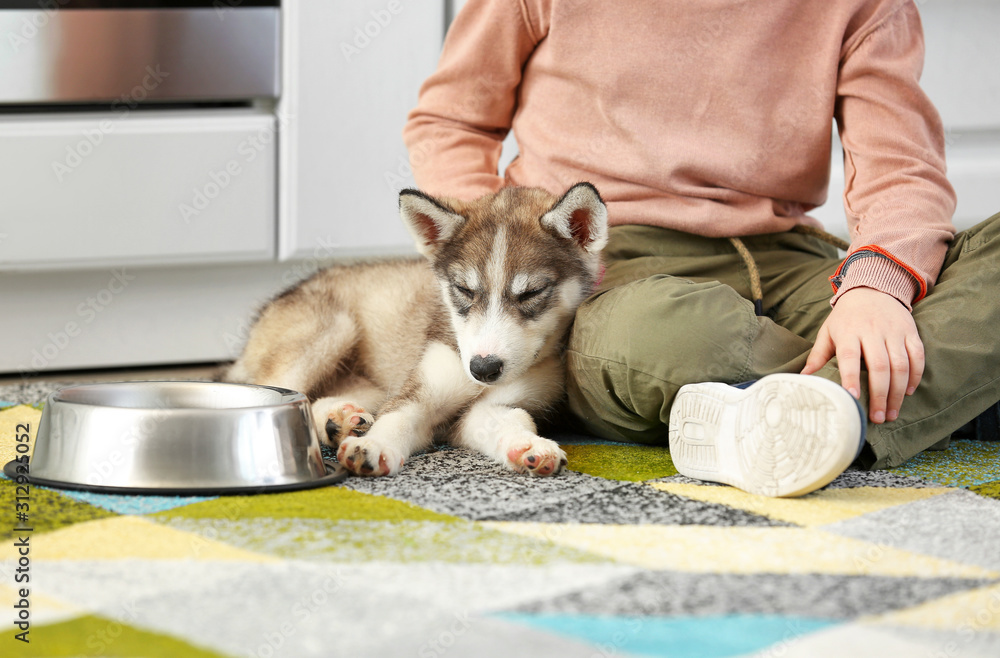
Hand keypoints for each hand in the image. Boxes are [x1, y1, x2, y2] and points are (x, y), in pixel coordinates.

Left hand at [801, 287, 923, 424]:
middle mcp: (872, 331)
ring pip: (900, 364)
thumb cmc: (846, 317)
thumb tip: (803, 379)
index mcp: (848, 331)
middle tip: (878, 418)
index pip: (849, 357)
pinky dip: (915, 375)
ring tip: (892, 413)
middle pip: (879, 366)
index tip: (852, 398)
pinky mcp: (910, 331)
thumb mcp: (828, 331)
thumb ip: (818, 355)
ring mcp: (894, 331)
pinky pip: (917, 355)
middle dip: (880, 394)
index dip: (851, 378)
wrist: (873, 288)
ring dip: (898, 392)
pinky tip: (908, 392)